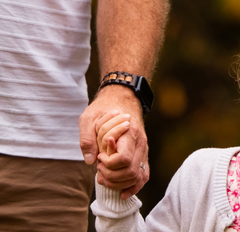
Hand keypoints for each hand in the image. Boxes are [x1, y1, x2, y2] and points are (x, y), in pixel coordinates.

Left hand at [79, 85, 149, 199]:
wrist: (121, 100)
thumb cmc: (103, 109)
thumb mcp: (88, 117)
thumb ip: (87, 138)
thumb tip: (90, 161)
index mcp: (129, 132)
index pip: (123, 159)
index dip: (109, 164)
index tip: (99, 158)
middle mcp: (140, 143)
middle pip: (130, 171)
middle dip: (111, 176)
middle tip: (99, 169)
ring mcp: (143, 150)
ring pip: (137, 176)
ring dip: (119, 184)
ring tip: (104, 178)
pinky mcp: (142, 155)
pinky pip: (143, 175)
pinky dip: (134, 186)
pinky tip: (123, 193)